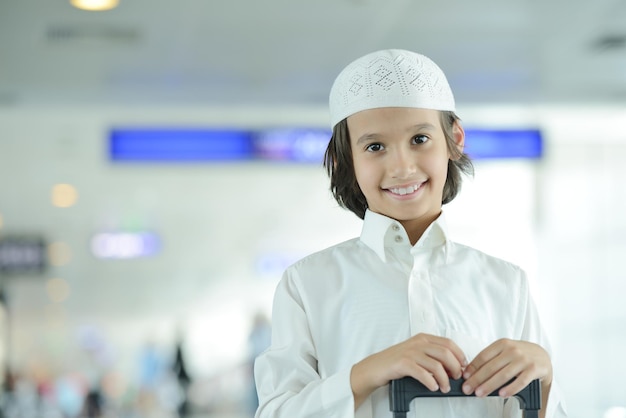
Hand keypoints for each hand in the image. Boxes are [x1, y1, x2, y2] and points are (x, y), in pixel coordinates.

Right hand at [351, 333, 466, 408]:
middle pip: (446, 353)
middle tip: (456, 378)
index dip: (459, 356)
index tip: (463, 367)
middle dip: (455, 368)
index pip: (449, 343)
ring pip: (437, 365)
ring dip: (445, 379)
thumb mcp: (416, 353)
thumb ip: (432, 356)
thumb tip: (453, 366)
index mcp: (423, 338)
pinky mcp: (403, 363)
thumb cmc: (396, 362)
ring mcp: (410, 352)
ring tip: (444, 387)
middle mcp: (418, 343)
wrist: (375, 367)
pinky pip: (423, 373)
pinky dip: (431, 382)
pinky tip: (433, 387)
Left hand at [461, 338, 552, 397]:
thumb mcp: (504, 351)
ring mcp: (523, 359)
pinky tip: (501, 394)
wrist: (543, 356)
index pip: (483, 356)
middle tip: (468, 388)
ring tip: (480, 393)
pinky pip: (520, 381)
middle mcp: (512, 350)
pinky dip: (510, 388)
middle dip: (477, 379)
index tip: (464, 377)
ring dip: (489, 385)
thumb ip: (491, 359)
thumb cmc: (519, 354)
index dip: (473, 367)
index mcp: (502, 344)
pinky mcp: (534, 369)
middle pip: (491, 367)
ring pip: (503, 375)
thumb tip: (471, 372)